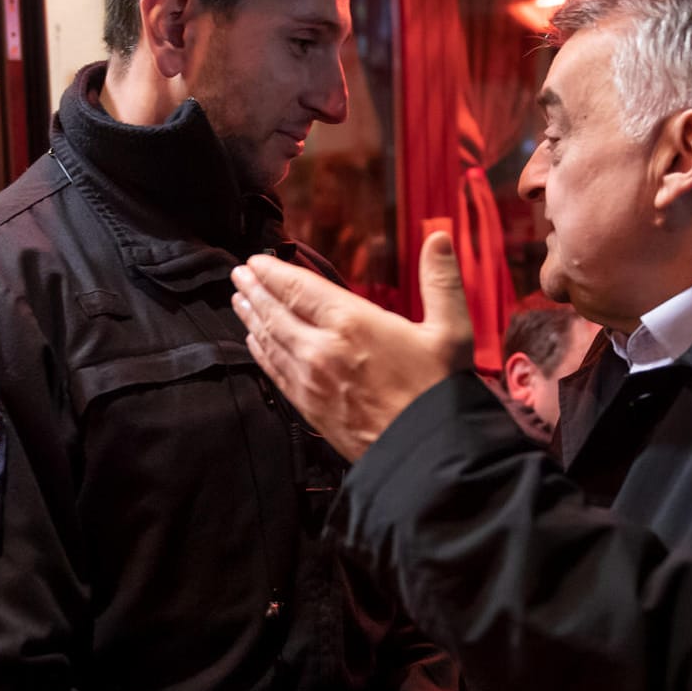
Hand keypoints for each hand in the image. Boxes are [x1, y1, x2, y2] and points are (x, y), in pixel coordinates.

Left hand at [231, 232, 472, 461]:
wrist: (426, 454)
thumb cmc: (439, 391)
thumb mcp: (452, 330)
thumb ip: (440, 280)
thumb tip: (438, 236)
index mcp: (352, 323)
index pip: (298, 288)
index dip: (273, 272)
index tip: (256, 261)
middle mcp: (322, 349)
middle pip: (276, 312)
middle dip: (255, 290)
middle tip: (239, 274)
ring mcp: (311, 380)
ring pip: (270, 341)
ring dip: (252, 317)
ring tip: (240, 300)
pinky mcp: (309, 407)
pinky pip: (275, 372)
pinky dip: (260, 351)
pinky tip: (254, 341)